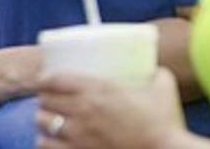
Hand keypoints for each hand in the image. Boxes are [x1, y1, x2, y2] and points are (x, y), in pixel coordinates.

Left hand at [35, 69, 184, 148]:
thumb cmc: (166, 123)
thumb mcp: (163, 87)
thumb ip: (156, 74)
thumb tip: (156, 68)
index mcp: (96, 89)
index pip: (54, 79)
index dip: (44, 79)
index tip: (44, 80)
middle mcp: (82, 110)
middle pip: (45, 101)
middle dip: (44, 100)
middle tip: (49, 101)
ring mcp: (79, 135)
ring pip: (43, 123)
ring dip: (43, 121)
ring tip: (49, 121)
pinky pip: (48, 147)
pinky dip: (46, 143)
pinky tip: (51, 141)